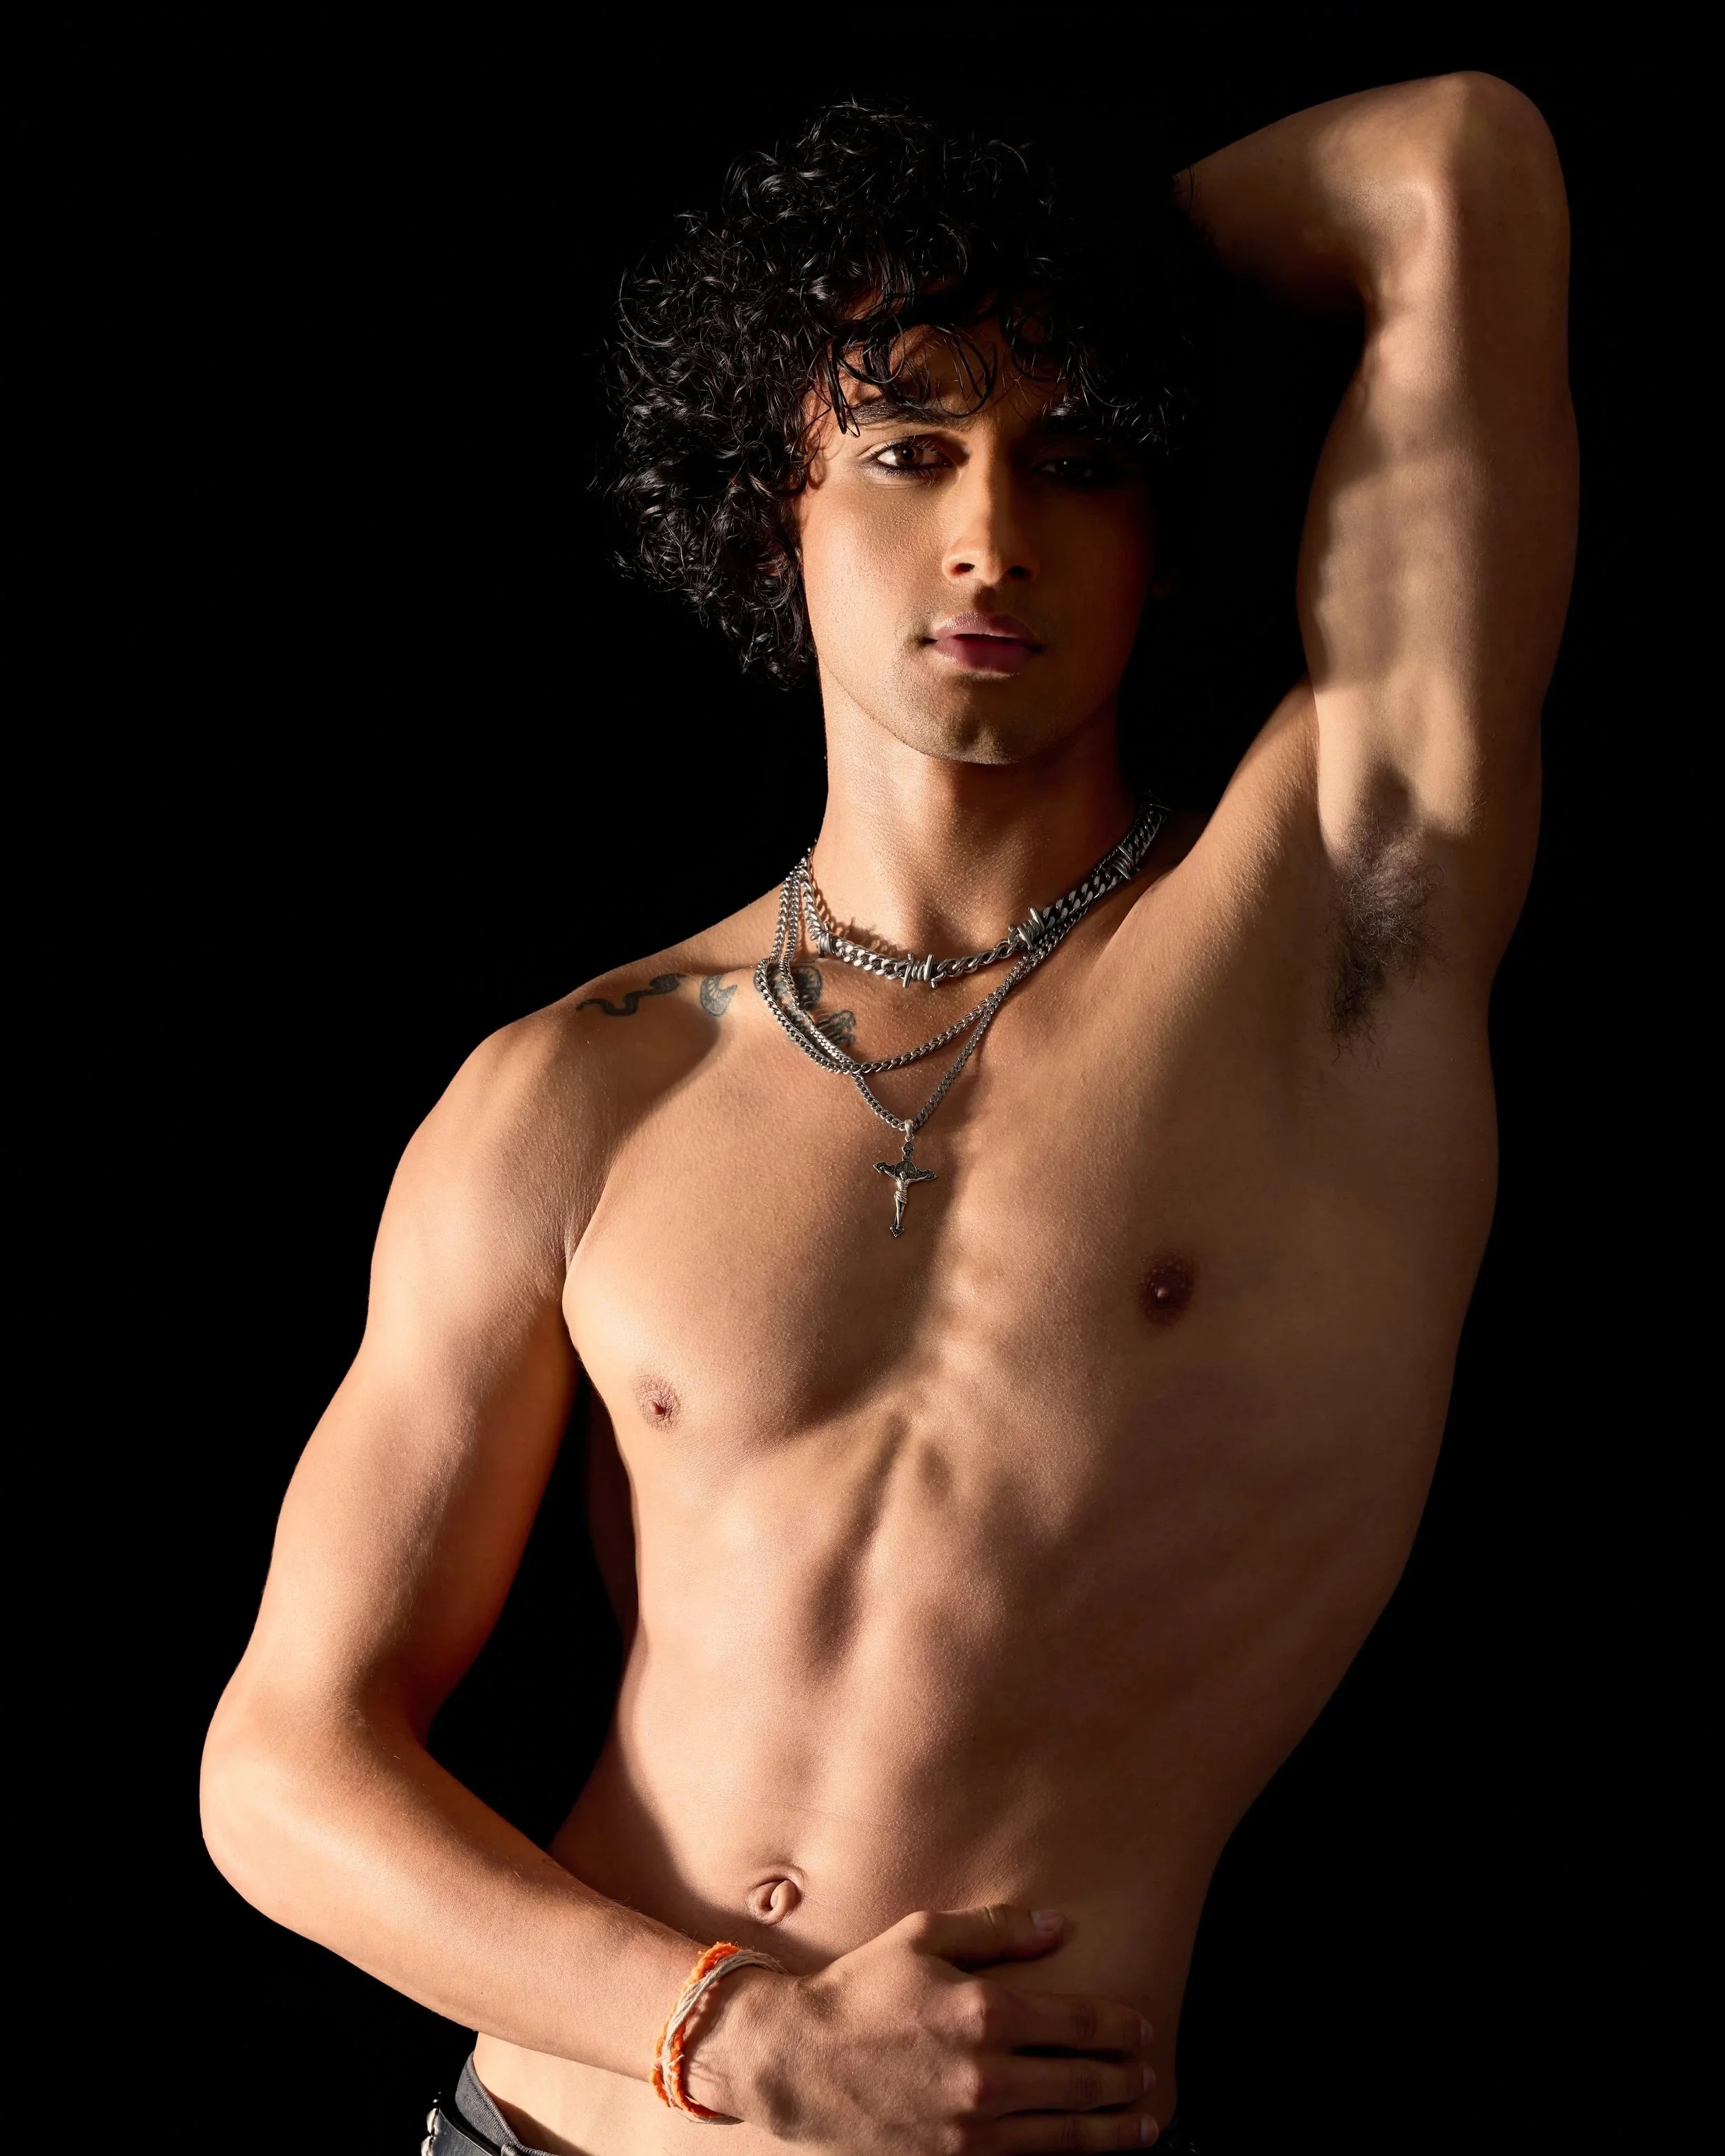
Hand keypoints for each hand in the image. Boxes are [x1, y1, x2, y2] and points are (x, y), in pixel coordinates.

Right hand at [687, 1903, 1157, 2151]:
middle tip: (1148, 2077)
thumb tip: (1058, 1926)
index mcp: (986, 2012)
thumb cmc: (858, 1990)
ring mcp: (972, 2127)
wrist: (798, 2061)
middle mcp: (988, 2074)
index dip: (1120, 2028)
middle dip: (1125, 2081)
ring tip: (1141, 2125)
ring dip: (1111, 2130)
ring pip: (1064, 2135)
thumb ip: (996, 1929)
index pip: (1079, 2023)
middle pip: (1082, 2083)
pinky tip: (1081, 2153)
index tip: (1143, 2030)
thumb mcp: (922, 1936)